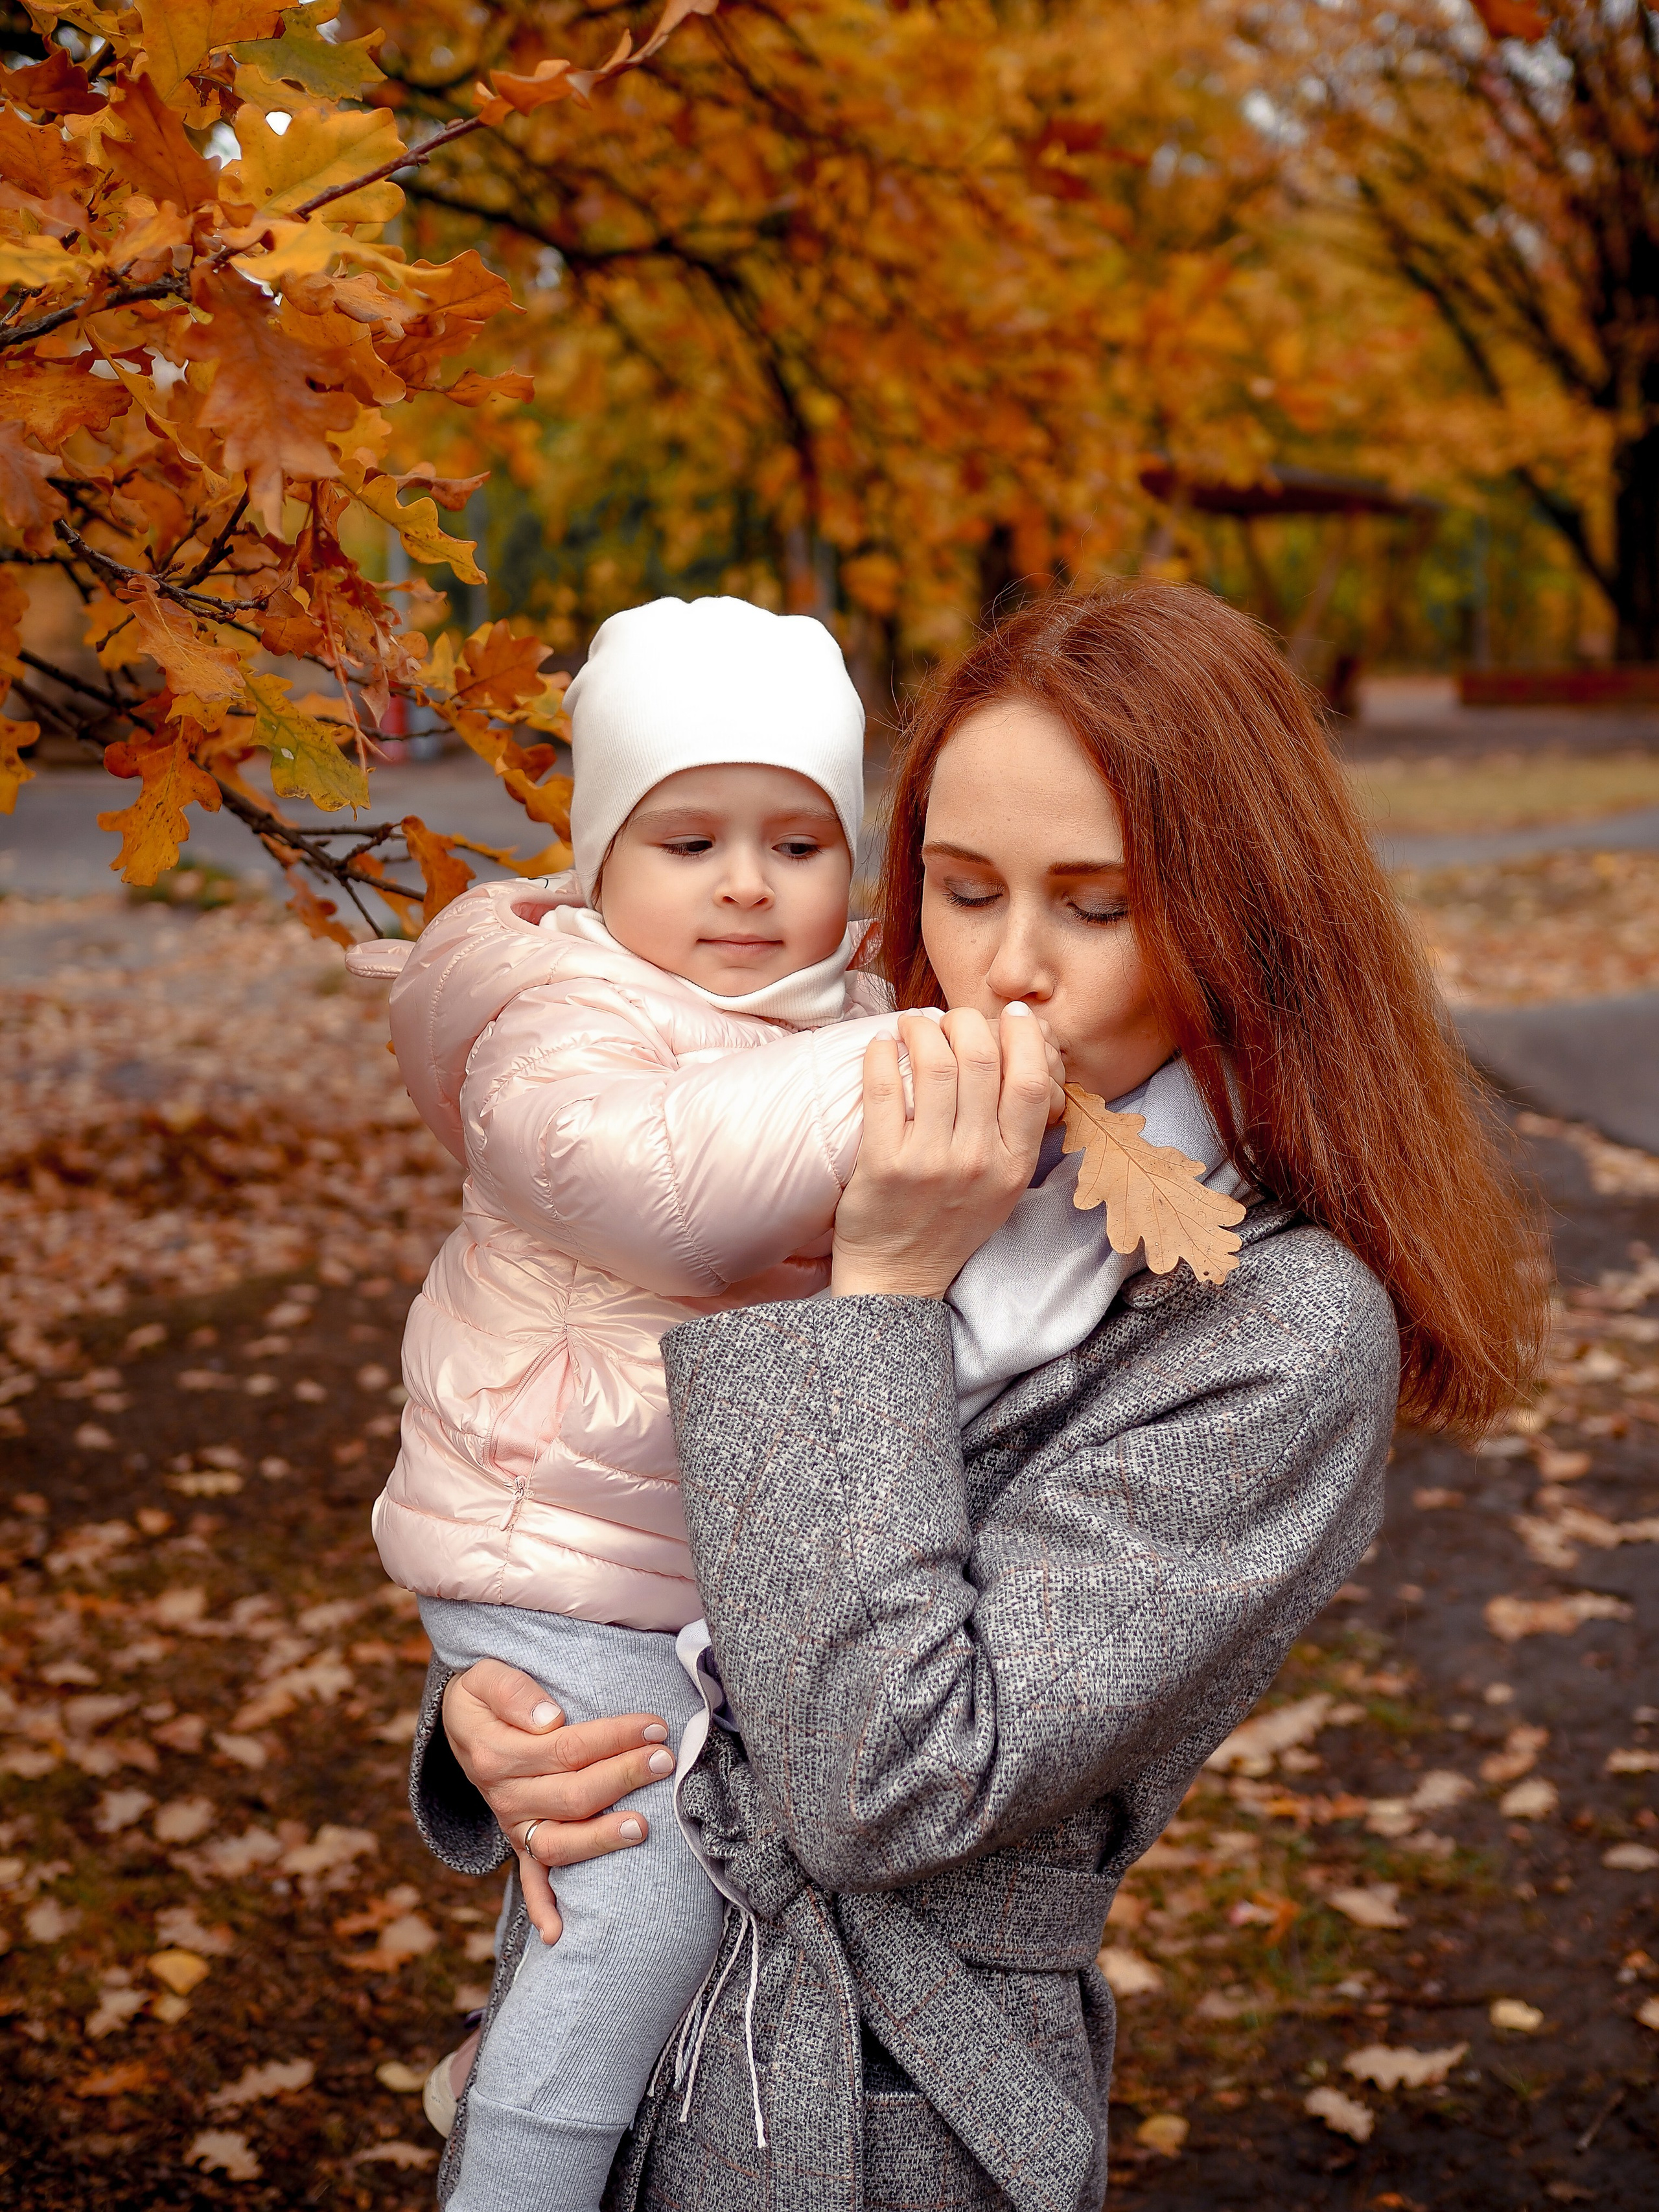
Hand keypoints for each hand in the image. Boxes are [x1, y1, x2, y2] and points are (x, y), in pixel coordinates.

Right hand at [441, 1660, 677, 1943]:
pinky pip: (530, 1880)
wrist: (462, 1722)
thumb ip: (514, 1692)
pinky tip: (559, 1933)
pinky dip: (542, 1908)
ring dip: (602, 1838)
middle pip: (572, 1794)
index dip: (613, 1737)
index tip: (653, 1725)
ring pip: (560, 1842)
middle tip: (664, 1761)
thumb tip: (549, 1720)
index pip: (566, 1749)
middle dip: (623, 1776)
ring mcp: (513, 1826)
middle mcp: (504, 1797)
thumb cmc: (485, 1694)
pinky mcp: (520, 1842)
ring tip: (643, 1827)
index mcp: (497, 1755)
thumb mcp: (486, 1676)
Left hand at [830, 1003, 1052, 1299]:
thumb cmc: (950, 1221)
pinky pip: (884, 1088)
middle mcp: (977, 1161)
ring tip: (912, 1025)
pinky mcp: (883, 1163)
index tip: (1009, 1014)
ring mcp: (930, 1162)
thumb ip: (1014, 1128)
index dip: (1022, 1035)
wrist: (898, 1277)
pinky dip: (881, 1053)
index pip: (1031, 1080)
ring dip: (921, 1028)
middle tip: (950, 1019)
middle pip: (980, 1058)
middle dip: (965, 1021)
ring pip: (934, 1064)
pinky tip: (881, 1044)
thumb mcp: (1002, 1184)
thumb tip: (1020, 1052)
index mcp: (1014, 1164)